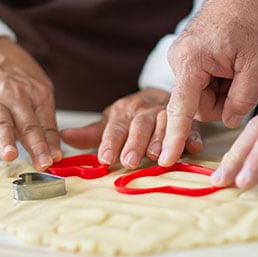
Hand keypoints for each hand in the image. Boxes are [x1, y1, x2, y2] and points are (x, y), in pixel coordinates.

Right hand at [0, 37, 61, 169]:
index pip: (47, 125)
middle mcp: (18, 97)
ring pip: (2, 123)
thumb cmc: (17, 77)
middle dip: (37, 146)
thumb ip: (46, 121)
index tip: (56, 160)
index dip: (52, 144)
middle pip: (28, 126)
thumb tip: (54, 151)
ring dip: (6, 140)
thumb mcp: (39, 92)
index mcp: (38, 95)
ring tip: (9, 155)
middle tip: (43, 163)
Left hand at [60, 88, 202, 168]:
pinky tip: (193, 148)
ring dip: (162, 140)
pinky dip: (193, 137)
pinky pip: (193, 127)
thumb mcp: (111, 121)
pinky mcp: (190, 121)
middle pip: (140, 126)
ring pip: (166, 124)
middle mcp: (145, 112)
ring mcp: (168, 114)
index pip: (115, 128)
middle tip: (129, 161)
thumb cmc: (133, 116)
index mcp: (124, 111)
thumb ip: (91, 134)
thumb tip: (64, 137)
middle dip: (135, 143)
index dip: (110, 143)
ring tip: (157, 157)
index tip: (105, 158)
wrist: (163, 95)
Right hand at [158, 0, 257, 166]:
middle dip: (223, 101)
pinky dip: (219, 82)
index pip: (181, 108)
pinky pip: (201, 85)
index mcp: (192, 62)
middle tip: (242, 78)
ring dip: (223, 91)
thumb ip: (242, 99)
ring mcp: (181, 60)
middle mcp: (179, 61)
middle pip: (197, 105)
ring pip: (200, 97)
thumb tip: (230, 122)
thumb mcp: (257, 64)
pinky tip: (229, 66)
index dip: (175, 136)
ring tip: (236, 68)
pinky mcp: (186, 60)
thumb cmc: (251, 20)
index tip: (166, 158)